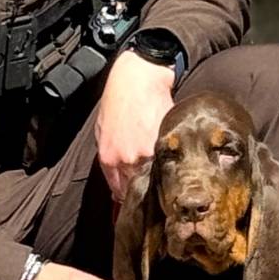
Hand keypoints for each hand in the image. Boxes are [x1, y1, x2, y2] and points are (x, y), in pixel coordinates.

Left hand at [95, 50, 174, 200]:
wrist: (137, 77)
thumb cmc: (118, 100)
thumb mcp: (102, 131)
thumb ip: (109, 158)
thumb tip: (118, 185)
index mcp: (109, 159)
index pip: (120, 193)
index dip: (130, 198)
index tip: (138, 202)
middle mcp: (127, 160)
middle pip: (140, 188)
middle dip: (147, 190)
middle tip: (156, 193)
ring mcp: (148, 152)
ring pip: (158, 177)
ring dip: (163, 177)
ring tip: (169, 176)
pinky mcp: (166, 141)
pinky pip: (171, 160)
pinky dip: (174, 162)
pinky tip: (176, 159)